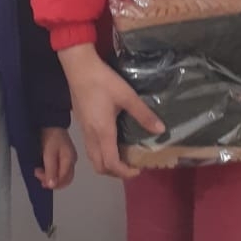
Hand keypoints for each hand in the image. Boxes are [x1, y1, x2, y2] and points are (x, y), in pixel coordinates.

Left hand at [36, 126, 77, 188]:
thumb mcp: (48, 154)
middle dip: (51, 182)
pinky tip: (43, 170)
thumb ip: (51, 170)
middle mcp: (71, 161)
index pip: (64, 179)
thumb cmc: (50, 135)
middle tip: (39, 176)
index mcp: (70, 160)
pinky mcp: (63, 158)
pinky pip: (59, 171)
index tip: (40, 178)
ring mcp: (68, 160)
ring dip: (50, 177)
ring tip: (39, 172)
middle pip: (64, 180)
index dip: (52, 183)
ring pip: (61, 176)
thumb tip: (52, 185)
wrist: (50, 123)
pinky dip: (50, 173)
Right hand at [58, 43, 164, 180]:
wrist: (79, 68)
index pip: (111, 163)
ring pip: (93, 158)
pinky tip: (112, 142)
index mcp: (103, 132)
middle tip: (131, 165)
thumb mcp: (127, 96)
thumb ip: (143, 114)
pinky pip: (90, 148)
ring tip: (123, 156)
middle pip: (99, 166)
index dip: (124, 172)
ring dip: (107, 164)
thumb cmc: (103, 81)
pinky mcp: (81, 124)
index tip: (138, 169)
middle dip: (115, 172)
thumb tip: (161, 130)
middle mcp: (91, 136)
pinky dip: (101, 154)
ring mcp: (84, 131)